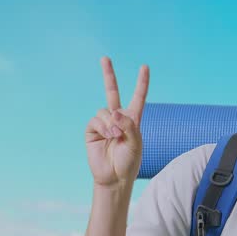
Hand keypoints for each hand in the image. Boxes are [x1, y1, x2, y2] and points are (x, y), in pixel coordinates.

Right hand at [86, 56, 148, 186]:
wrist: (114, 177)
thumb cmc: (129, 162)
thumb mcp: (136, 143)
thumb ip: (129, 125)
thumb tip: (113, 111)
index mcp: (133, 120)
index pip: (138, 97)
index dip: (141, 83)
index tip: (144, 67)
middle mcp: (117, 118)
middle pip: (112, 91)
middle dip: (108, 75)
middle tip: (105, 58)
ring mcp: (104, 123)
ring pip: (105, 111)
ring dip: (111, 123)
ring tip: (115, 137)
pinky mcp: (92, 130)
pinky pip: (96, 120)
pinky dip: (103, 126)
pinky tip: (107, 136)